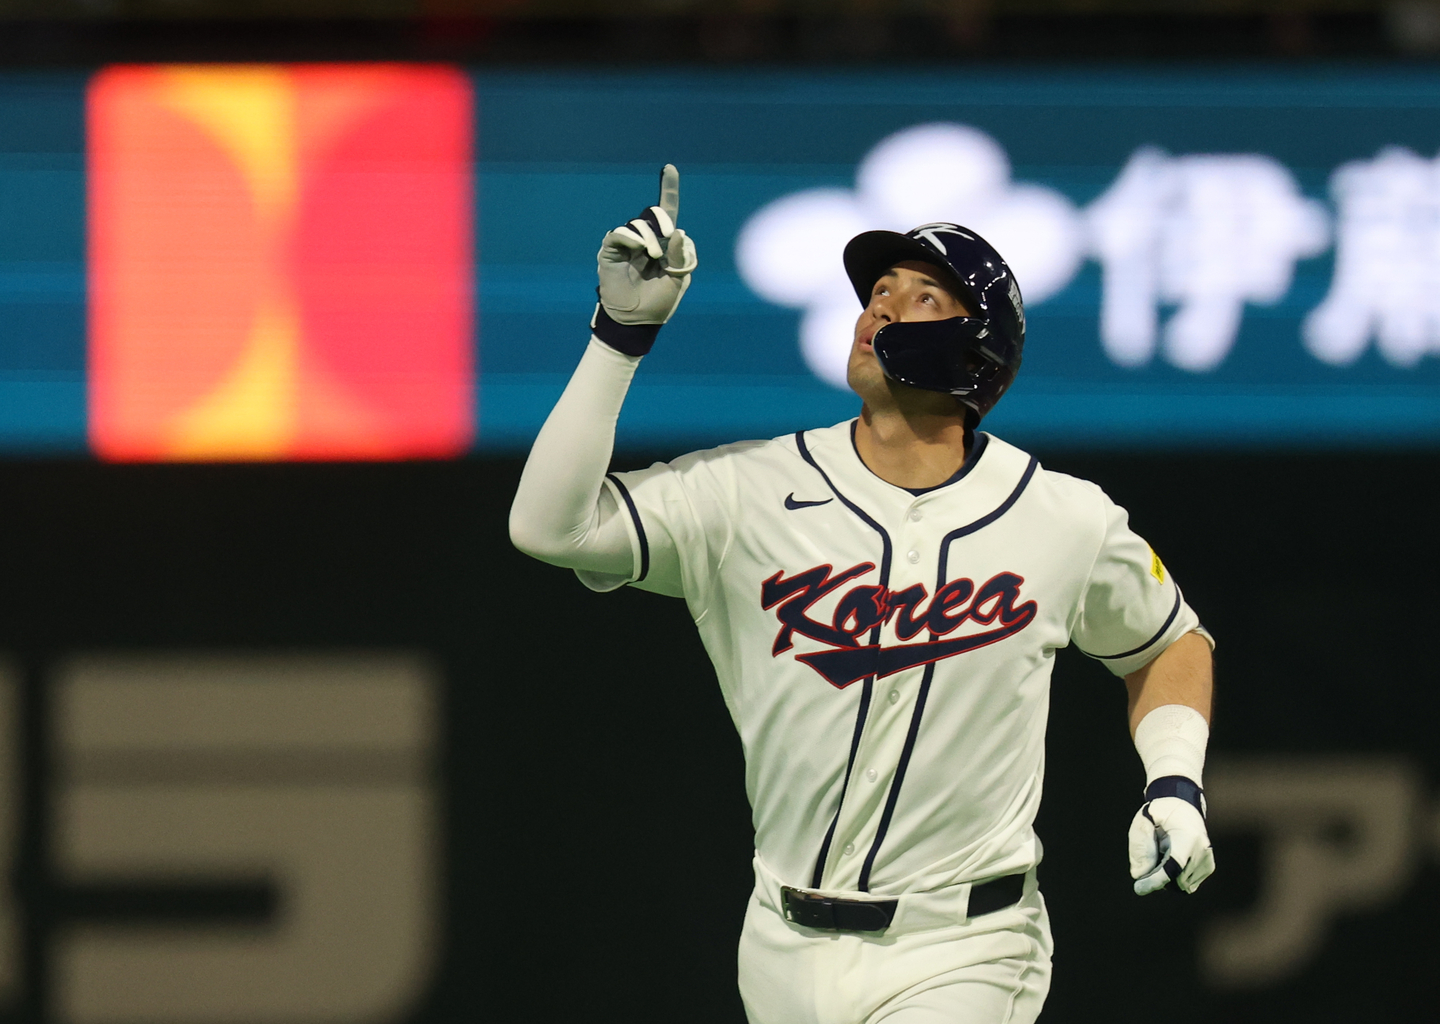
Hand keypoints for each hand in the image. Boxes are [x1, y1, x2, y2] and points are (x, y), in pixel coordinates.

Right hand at [596, 163, 697, 327]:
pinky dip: (631, 237)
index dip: (668, 189)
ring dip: (649, 236)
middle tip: (669, 233)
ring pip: (639, 223)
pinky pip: (620, 233)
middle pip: (653, 214)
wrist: (637, 321)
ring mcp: (628, 245)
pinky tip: (639, 248)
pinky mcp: (611, 251)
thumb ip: (681, 256)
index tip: (669, 168)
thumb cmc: (659, 303)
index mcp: (664, 244)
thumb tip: (679, 232)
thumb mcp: (679, 279)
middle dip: (663, 217)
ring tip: (652, 256)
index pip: (667, 212)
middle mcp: (645, 240)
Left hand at [1128, 785, 1214, 894]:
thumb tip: (1140, 875)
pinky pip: (1188, 883)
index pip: (1172, 867)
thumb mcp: (1143, 823)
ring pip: (1182, 884)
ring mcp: (1207, 859)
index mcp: (1188, 837)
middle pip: (1176, 878)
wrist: (1182, 806)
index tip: (1139, 888)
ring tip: (1164, 853)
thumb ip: (1141, 847)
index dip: (1155, 881)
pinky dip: (1176, 877)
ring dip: (1168, 876)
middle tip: (1150, 858)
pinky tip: (1172, 859)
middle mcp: (1202, 850)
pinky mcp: (1208, 866)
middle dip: (1158, 877)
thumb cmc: (1159, 814)